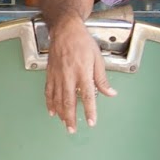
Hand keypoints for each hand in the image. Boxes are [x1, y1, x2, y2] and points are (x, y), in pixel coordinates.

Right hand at [44, 17, 115, 131]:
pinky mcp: (50, 73)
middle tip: (73, 130)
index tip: (91, 122)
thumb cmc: (82, 42)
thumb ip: (102, 79)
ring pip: (58, 99)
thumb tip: (110, 93)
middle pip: (69, 101)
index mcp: (83, 72)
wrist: (65, 30)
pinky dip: (50, 103)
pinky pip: (48, 91)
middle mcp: (69, 75)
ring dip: (61, 113)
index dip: (89, 111)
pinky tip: (52, 111)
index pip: (87, 96)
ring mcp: (57, 75)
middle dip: (71, 117)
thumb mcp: (97, 58)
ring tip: (65, 124)